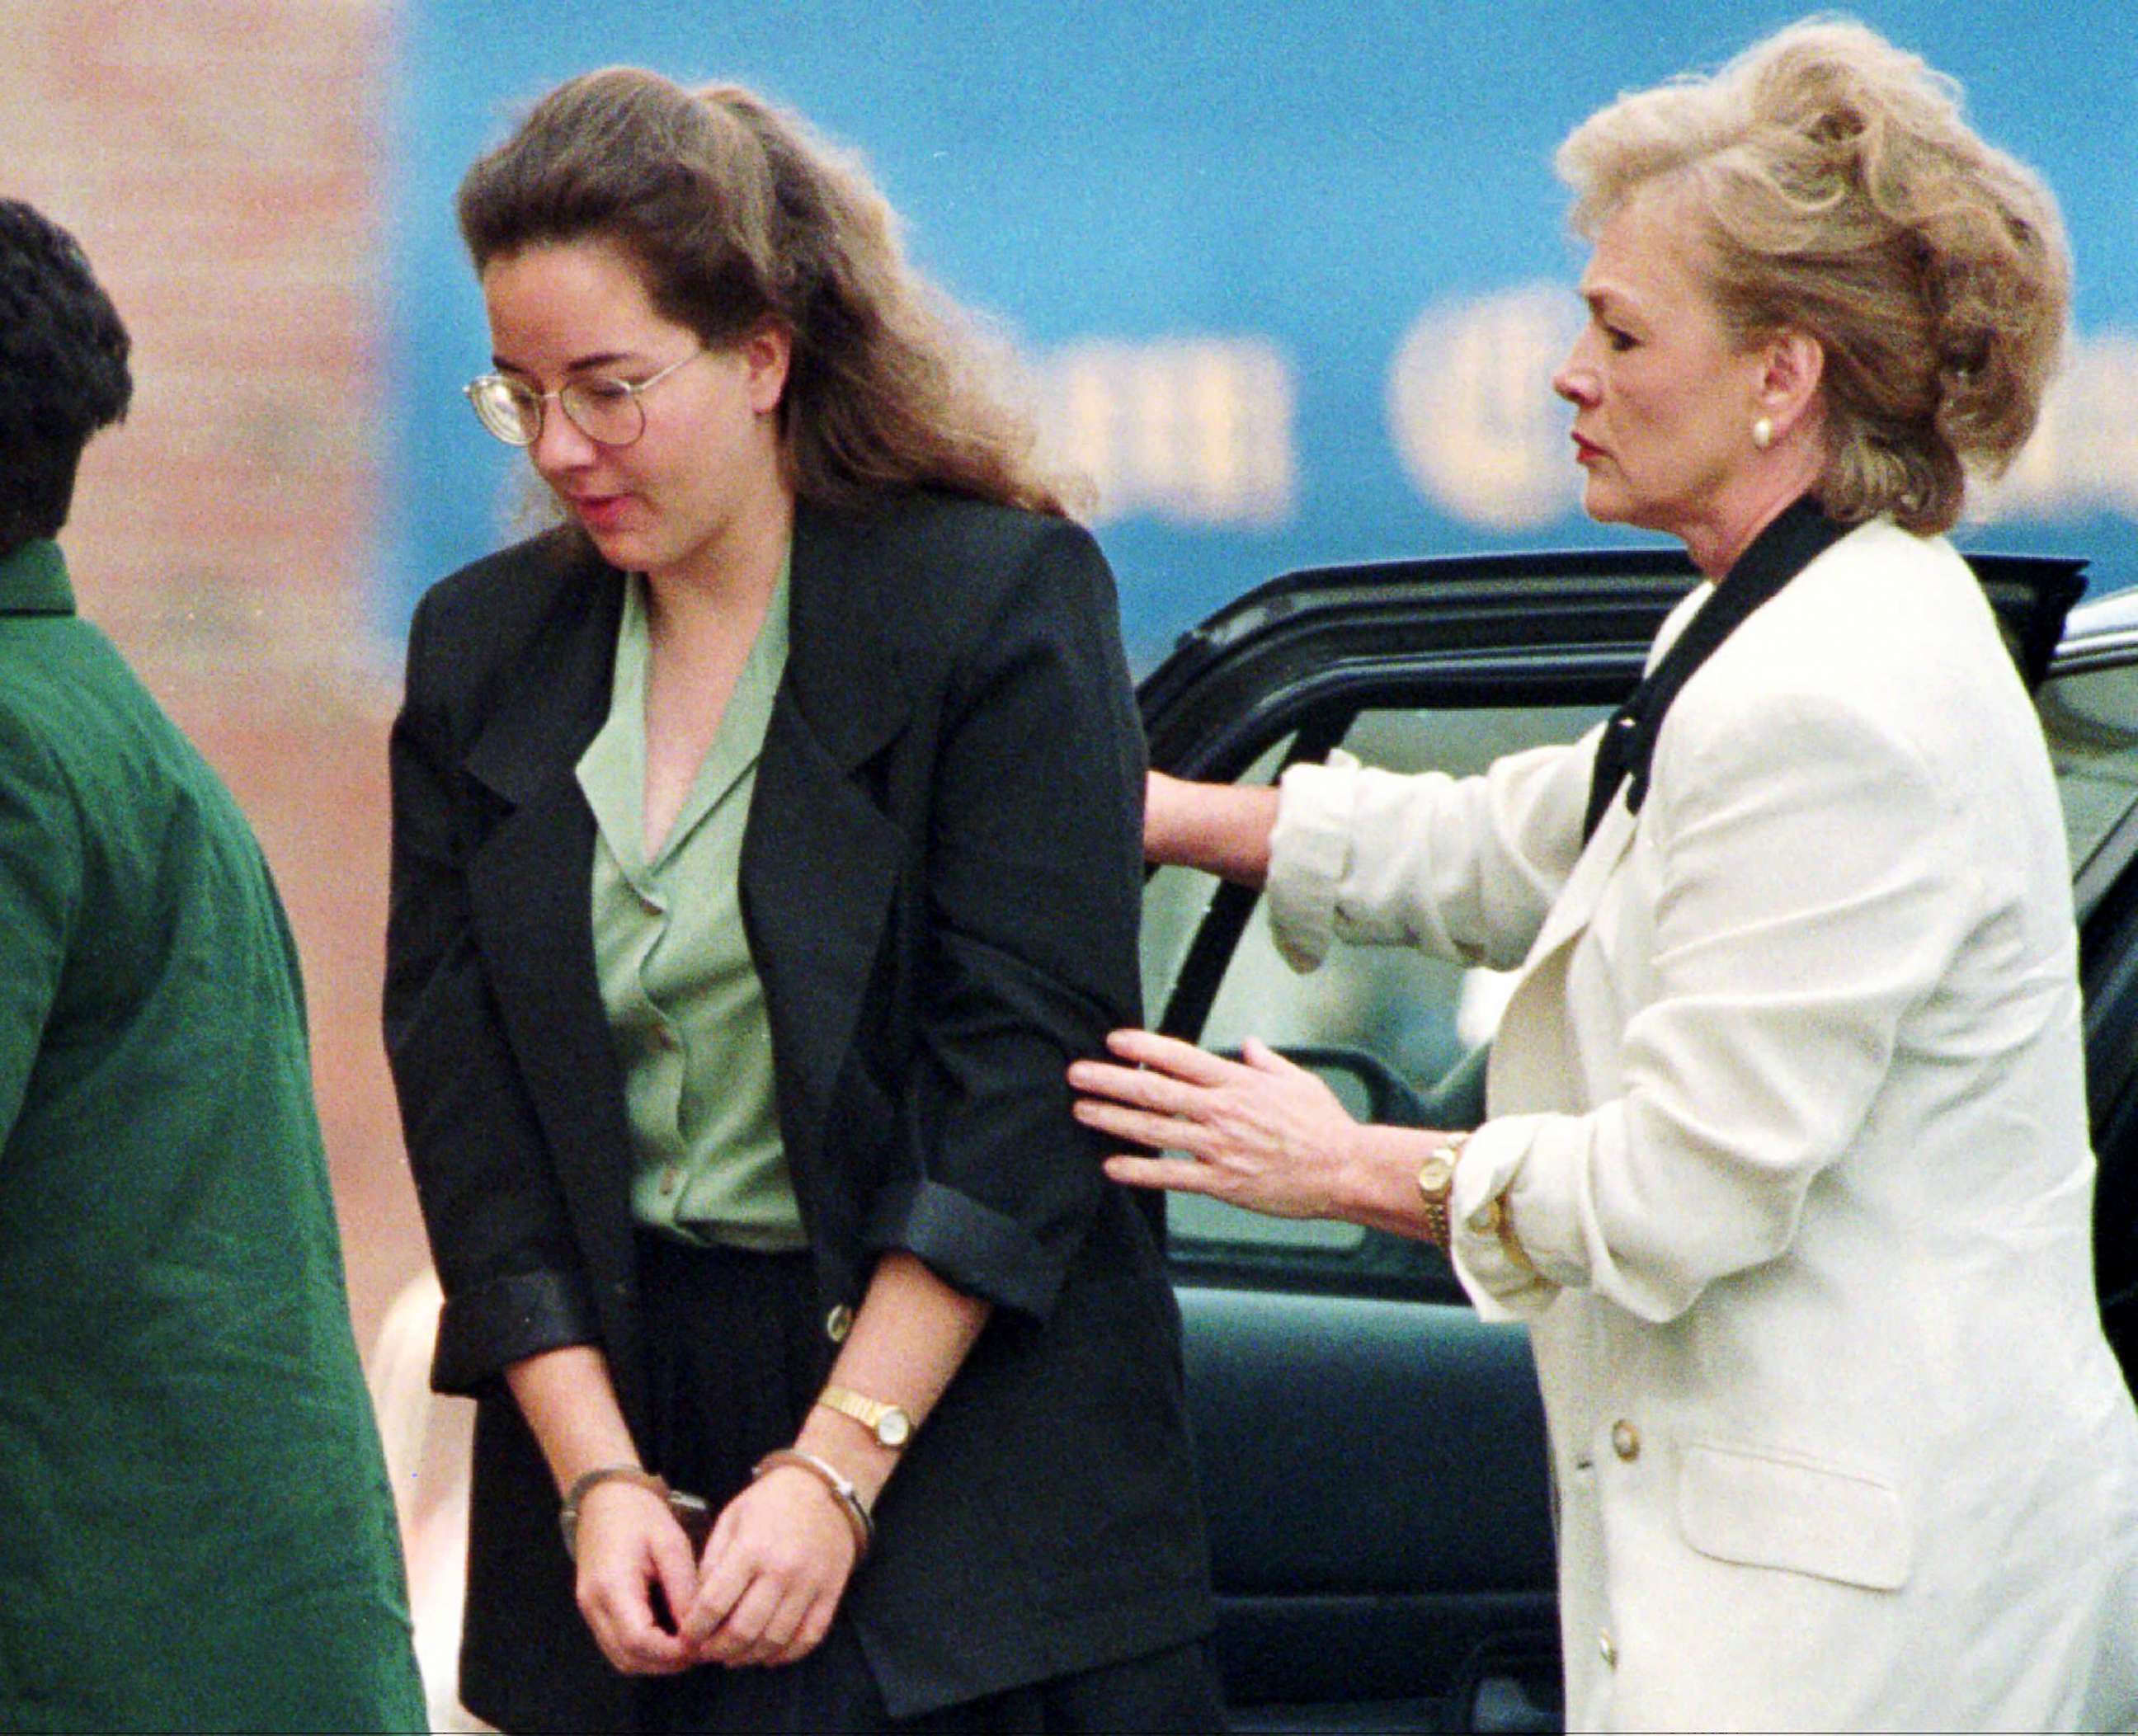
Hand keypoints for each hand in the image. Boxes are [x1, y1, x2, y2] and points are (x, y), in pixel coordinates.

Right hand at [571, 1478, 700, 1675]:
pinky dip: (643, 1651)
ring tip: (688, 1644)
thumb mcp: (670, 1543)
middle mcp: (594, 1606)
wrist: (605, 1499)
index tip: (702, 1644)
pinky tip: (669, 1636)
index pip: (639, 1640)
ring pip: (622, 1658)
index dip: (671, 1651)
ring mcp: (589, 1612)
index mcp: (612, 1586)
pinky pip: (617, 1646)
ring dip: (655, 1661)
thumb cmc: (639, 1514)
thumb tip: (697, 1627)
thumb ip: (682, 1587)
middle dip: (667, 1662)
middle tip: (701, 1648)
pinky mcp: (593, 1612)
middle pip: (628, 1658)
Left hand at [680, 1463, 858, 1668]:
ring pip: (775, 1641)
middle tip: (706, 1652)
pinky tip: (768, 1654)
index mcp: (751, 1548)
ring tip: (732, 1656)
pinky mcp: (832, 1593)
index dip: (695, 1629)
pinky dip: (786, 1654)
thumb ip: (712, 1562)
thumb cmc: (770, 1501)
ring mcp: (810, 1584)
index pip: (714, 1604)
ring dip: (748, 1657)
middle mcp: (782, 1570)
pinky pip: (809, 1638)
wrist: (822, 1486)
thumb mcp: (730, 1519)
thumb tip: (696, 1608)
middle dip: (717, 1650)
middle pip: (743, 1630)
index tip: (686, 1638)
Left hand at [1070, 1029, 1362, 1219]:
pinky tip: (1111, 1166)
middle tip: (1078, 1074)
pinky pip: (1171, 1175)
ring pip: (1154, 1130)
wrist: (1344, 1169)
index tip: (1114, 1041)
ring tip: (1081, 1111)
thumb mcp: (1297, 1081)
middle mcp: (1221, 1111)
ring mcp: (1218, 1147)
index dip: (1142, 1047)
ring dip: (1112, 1119)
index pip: (1179, 1058)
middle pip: (1154, 1091)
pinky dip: (1138, 1171)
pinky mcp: (1221, 1181)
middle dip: (1110, 1080)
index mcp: (1237, 1083)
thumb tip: (1248, 1046)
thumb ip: (1266, 1062)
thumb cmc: (1324, 1126)